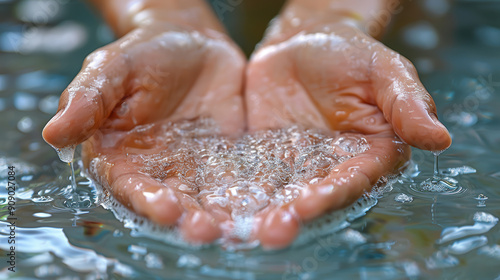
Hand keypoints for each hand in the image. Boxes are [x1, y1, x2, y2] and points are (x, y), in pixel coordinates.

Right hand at [43, 23, 245, 243]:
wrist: (192, 41)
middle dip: (190, 220)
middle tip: (208, 230)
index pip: (131, 186)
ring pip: (208, 202)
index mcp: (123, 156)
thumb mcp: (114, 67)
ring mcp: (197, 169)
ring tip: (240, 229)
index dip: (147, 199)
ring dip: (223, 218)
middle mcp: (159, 171)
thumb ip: (89, 99)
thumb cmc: (145, 52)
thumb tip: (54, 133)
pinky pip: (239, 184)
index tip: (167, 207)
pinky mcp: (228, 162)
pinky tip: (268, 207)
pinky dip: (251, 198)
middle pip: (174, 203)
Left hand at [245, 22, 450, 247]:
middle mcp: (333, 169)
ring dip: (263, 215)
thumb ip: (407, 102)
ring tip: (243, 230)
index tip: (309, 204)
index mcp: (369, 155)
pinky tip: (219, 207)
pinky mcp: (265, 160)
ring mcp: (296, 167)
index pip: (353, 181)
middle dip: (293, 217)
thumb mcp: (382, 69)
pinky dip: (238, 195)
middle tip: (271, 232)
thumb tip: (440, 138)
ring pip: (280, 196)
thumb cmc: (349, 52)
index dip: (332, 194)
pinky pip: (251, 180)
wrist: (302, 42)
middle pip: (314, 199)